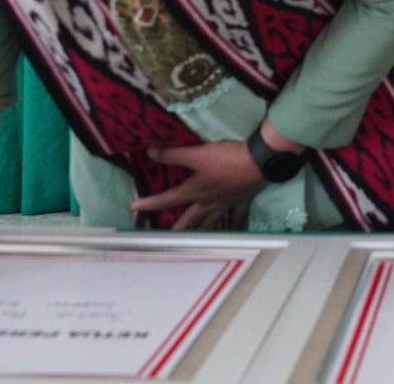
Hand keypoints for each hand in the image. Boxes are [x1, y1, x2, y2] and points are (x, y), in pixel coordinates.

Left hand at [130, 141, 267, 229]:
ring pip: (210, 223)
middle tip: (165, 238)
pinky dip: (234, 226)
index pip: (168, 199)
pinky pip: (236, 219)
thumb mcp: (197, 154)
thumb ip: (173, 154)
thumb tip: (150, 152)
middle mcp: (208, 202)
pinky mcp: (241, 202)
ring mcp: (225, 204)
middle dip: (176, 229)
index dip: (150, 203)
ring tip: (193, 240)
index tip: (135, 207)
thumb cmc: (227, 158)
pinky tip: (234, 231)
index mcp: (195, 191)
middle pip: (189, 220)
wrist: (259, 162)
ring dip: (200, 232)